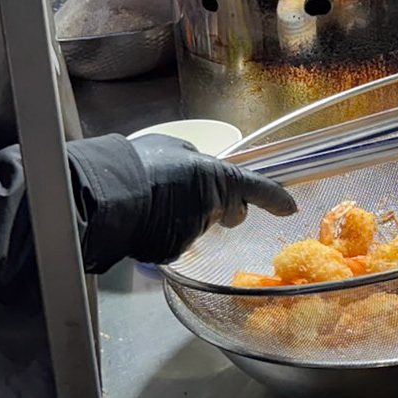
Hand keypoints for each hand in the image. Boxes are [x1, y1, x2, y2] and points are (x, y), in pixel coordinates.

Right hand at [66, 133, 296, 270]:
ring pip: (200, 227)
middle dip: (223, 209)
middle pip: (232, 213)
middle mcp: (213, 206)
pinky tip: (149, 221)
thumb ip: (196, 158)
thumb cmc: (139, 164)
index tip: (289, 207)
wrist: (108, 194)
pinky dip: (167, 234)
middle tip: (193, 197)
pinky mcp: (175, 251)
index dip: (276, 198)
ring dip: (186, 218)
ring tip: (157, 204)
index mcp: (219, 177)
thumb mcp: (174, 146)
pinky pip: (178, 242)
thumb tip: (200, 164)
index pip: (258, 188)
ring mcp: (195, 231)